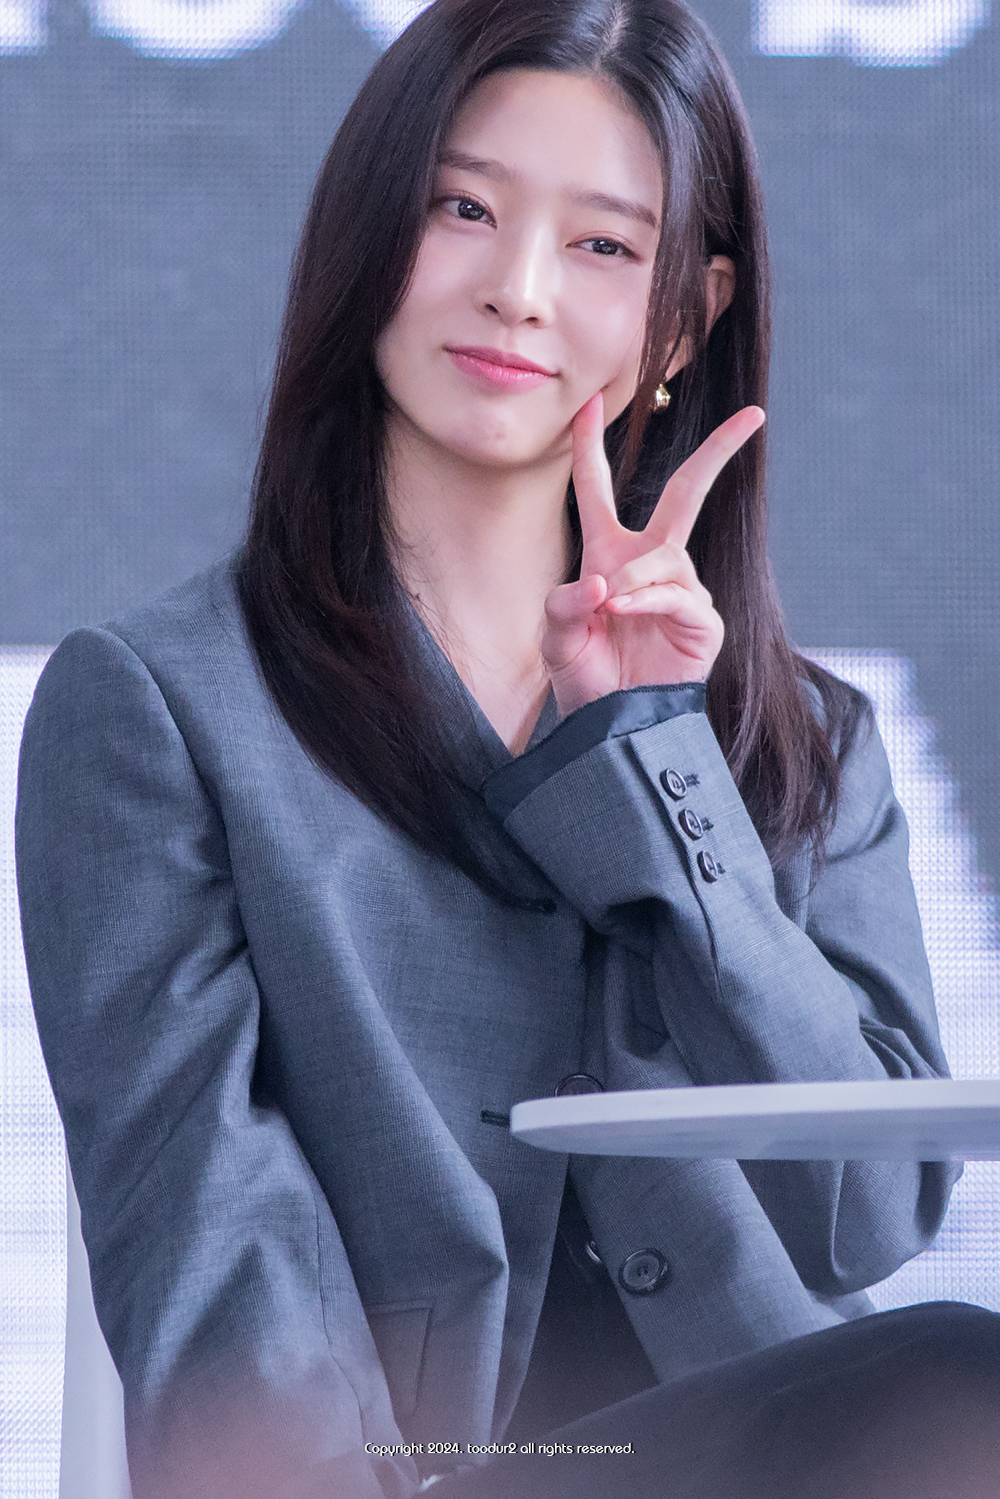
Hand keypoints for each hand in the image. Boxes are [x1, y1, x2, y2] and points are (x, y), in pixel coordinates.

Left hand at [542, 392, 765, 717]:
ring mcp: (681, 591)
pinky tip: (624, 611)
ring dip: (635, 575)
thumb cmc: (584, 679)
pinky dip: (648, 599)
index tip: (587, 400)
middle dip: (717, 453)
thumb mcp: (555, 639)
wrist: (609, 728)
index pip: (596, 487)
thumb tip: (603, 581)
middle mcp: (649, 563)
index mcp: (608, 554)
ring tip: (608, 605)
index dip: (588, 443)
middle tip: (752, 417)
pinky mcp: (702, 622)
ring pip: (667, 556)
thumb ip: (565, 605)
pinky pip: (678, 594)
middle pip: (685, 493)